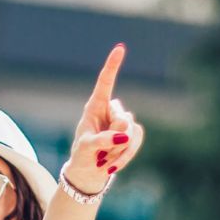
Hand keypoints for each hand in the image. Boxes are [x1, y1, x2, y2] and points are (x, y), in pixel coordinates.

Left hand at [65, 44, 144, 194]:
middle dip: (113, 138)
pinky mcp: (133, 132)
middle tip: (99, 153)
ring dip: (119, 149)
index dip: (113, 66)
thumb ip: (102, 140)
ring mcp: (123, 121)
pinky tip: (113, 166)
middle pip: (122, 118)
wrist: (89, 171)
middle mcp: (110, 110)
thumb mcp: (86, 148)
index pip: (105, 82)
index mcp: (95, 107)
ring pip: (131, 130)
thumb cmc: (82, 156)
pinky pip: (137, 139)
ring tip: (103, 160)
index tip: (120, 48)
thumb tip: (124, 135)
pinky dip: (126, 154)